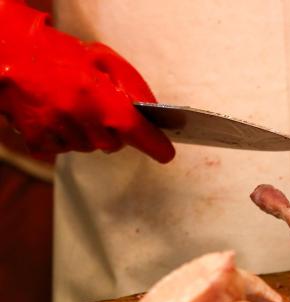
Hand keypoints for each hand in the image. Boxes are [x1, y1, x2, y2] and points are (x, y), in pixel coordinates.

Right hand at [0, 0, 174, 162]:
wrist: (10, 54)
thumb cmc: (60, 54)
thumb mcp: (107, 60)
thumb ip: (133, 88)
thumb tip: (151, 113)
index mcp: (104, 102)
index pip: (140, 135)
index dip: (157, 146)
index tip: (166, 153)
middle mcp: (84, 123)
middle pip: (115, 144)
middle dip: (115, 130)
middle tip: (101, 106)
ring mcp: (60, 134)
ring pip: (90, 147)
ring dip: (89, 132)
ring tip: (74, 105)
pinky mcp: (38, 141)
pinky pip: (64, 148)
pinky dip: (66, 135)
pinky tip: (58, 114)